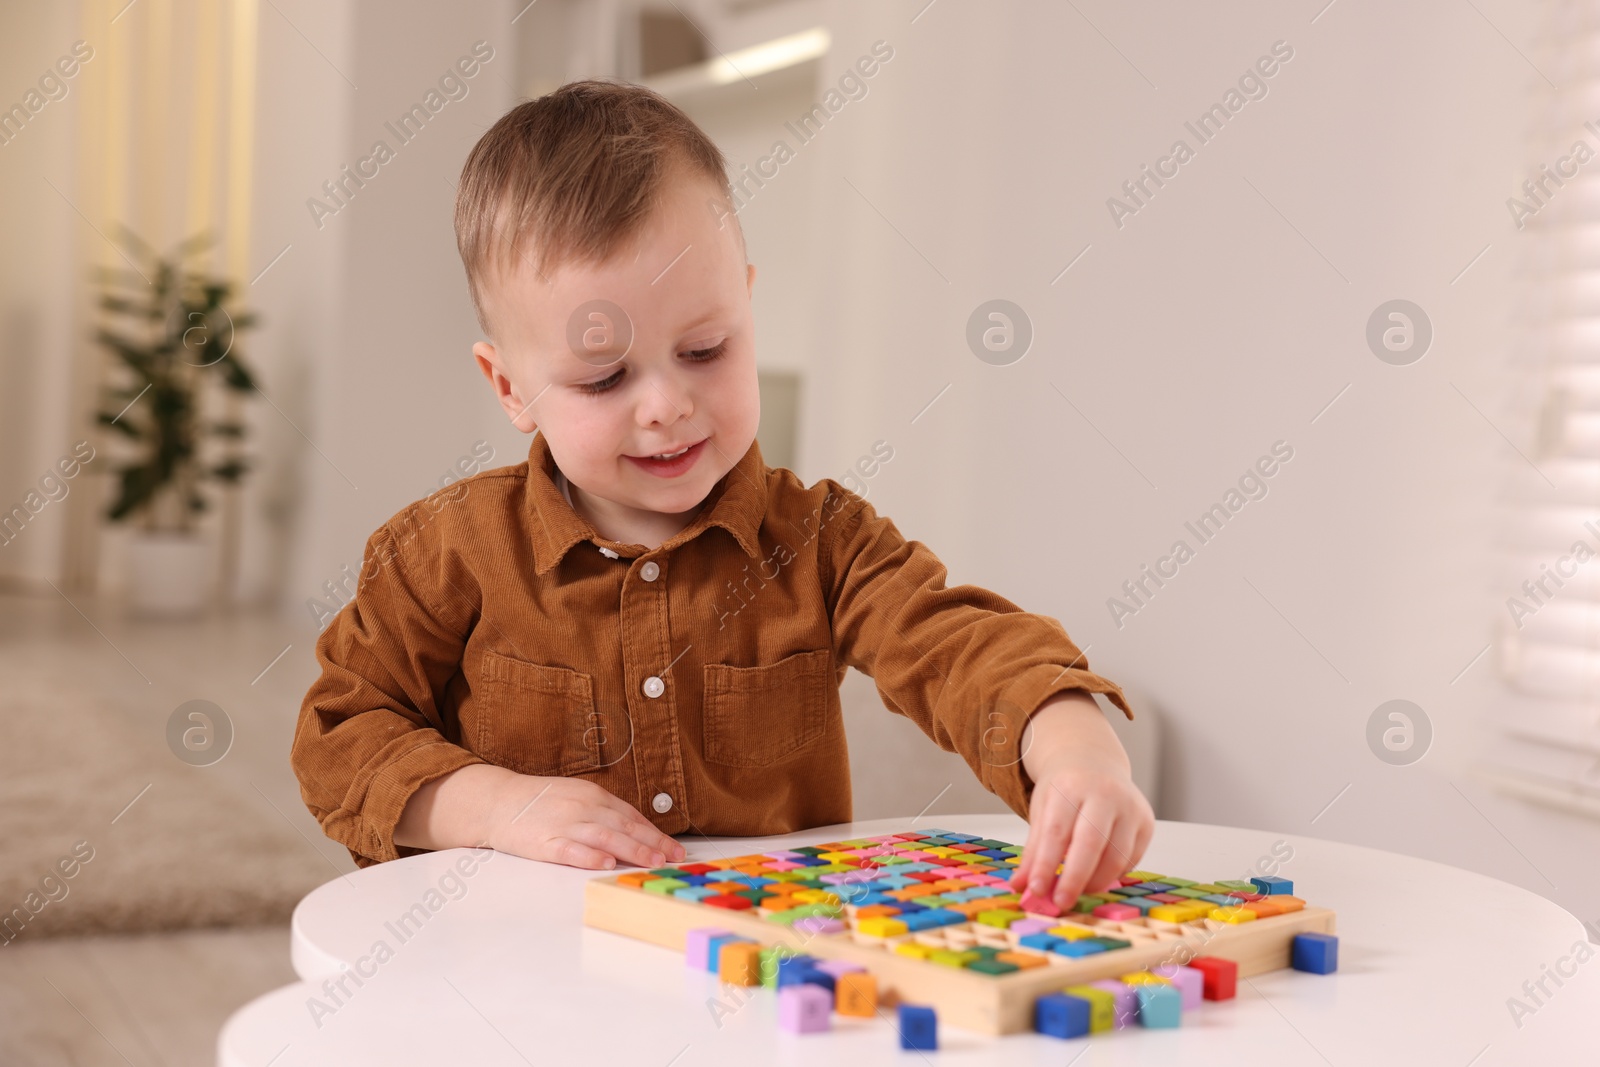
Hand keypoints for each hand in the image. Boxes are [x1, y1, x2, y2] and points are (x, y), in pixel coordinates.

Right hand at [395, 763, 686, 869]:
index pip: (631, 815)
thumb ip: (603, 811)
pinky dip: (590, 856)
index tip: (675, 849)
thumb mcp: (576, 797)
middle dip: (652, 844)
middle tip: (673, 859)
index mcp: (592, 796)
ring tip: (652, 862)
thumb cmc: (539, 802)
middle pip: (624, 826)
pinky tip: (606, 864)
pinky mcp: (544, 842)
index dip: (655, 833)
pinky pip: (571, 850)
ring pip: (605, 837)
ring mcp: (564, 824)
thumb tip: (634, 830)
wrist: (497, 801)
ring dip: (632, 850)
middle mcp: (583, 807)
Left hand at [1005, 692, 1154, 911]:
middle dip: (1074, 878)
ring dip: (1095, 881)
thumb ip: (1033, 850)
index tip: (1035, 890)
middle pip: (1091, 843)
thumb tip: (1020, 886)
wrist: (1094, 762)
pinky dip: (1113, 874)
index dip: (1046, 865)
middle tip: (1060, 902)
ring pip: (1116, 855)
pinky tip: (1098, 877)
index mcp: (1070, 786)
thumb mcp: (1042, 809)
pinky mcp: (1147, 822)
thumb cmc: (1065, 789)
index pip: (1057, 831)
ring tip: (1077, 891)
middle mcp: (1104, 792)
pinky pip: (1131, 858)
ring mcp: (1130, 806)